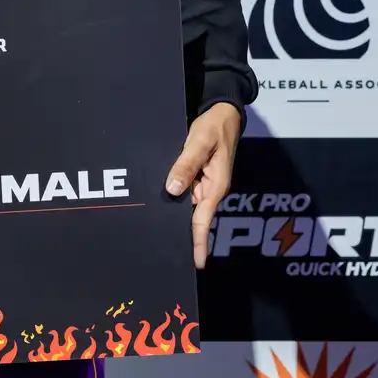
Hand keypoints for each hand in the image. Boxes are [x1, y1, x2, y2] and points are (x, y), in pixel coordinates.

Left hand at [165, 102, 241, 269]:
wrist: (223, 114)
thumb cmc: (214, 128)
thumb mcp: (199, 143)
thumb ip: (185, 165)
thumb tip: (173, 190)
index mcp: (215, 186)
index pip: (204, 220)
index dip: (198, 242)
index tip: (196, 263)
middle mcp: (210, 190)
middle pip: (193, 217)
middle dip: (182, 233)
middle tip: (162, 250)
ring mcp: (204, 185)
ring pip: (186, 205)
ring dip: (175, 214)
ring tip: (154, 232)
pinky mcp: (197, 177)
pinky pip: (185, 191)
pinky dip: (174, 197)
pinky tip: (160, 203)